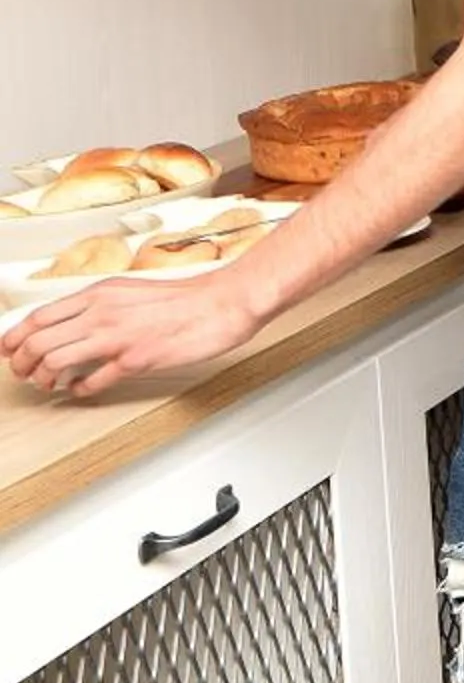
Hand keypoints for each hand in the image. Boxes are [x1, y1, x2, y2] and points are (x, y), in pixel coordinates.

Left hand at [3, 271, 265, 399]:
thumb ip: (101, 305)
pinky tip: (81, 390)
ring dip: (44, 378)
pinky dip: (78, 390)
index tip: (9, 349)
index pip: (39, 316)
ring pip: (55, 361)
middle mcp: (102, 313)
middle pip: (38, 341)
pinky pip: (92, 381)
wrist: (224, 303)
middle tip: (24, 372)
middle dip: (22, 362)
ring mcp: (117, 337)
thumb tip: (76, 321)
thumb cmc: (187, 299)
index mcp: (100, 294)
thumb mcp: (132, 291)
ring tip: (48, 384)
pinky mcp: (136, 359)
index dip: (15, 337)